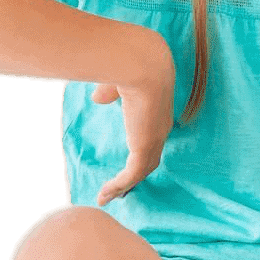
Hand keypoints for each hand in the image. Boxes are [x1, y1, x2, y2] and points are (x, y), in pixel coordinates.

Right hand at [91, 43, 176, 206]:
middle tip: (123, 188)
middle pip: (150, 158)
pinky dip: (117, 187)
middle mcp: (160, 126)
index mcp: (158, 109)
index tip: (130, 158)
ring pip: (141, 171)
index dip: (141, 148)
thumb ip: (110, 90)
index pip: (152, 134)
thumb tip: (99, 98)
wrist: (143, 62)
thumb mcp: (118, 78)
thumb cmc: (130, 63)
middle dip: (136, 174)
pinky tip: (104, 195)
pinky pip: (131, 176)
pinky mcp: (144, 147)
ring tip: (107, 197)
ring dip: (124, 186)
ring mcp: (154, 139)